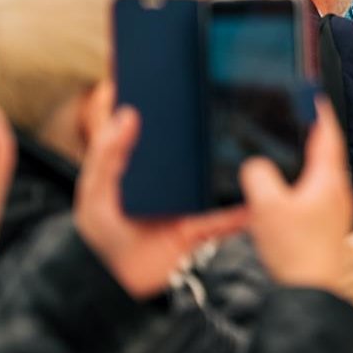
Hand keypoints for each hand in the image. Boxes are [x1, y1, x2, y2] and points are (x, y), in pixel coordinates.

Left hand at [74, 103, 247, 298]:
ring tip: (251, 134)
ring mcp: (190, 198)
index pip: (148, 123)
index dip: (155, 95)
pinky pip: (232, 212)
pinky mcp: (207, 222)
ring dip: (233, 159)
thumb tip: (128, 113)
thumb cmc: (103, 239)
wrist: (120, 289)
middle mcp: (168, 176)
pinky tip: (258, 189)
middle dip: (205, 121)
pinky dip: (245, 205)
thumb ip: (106, 156)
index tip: (167, 64)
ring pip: (217, 172)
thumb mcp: (95, 195)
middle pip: (190, 142)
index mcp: (138, 164)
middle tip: (222, 90)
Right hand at [240, 99, 352, 293]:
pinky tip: (292, 194)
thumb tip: (255, 164)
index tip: (316, 98)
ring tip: (297, 152)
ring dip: (312, 162)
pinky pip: (319, 197)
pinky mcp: (328, 228)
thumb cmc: (295, 251)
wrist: (308, 291)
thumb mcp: (266, 207)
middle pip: (328, 155)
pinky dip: (307, 185)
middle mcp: (337, 193)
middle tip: (305, 121)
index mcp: (327, 181)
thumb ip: (258, 177)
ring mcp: (335, 211)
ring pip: (324, 177)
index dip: (321, 114)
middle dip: (317, 137)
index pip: (327, 136)